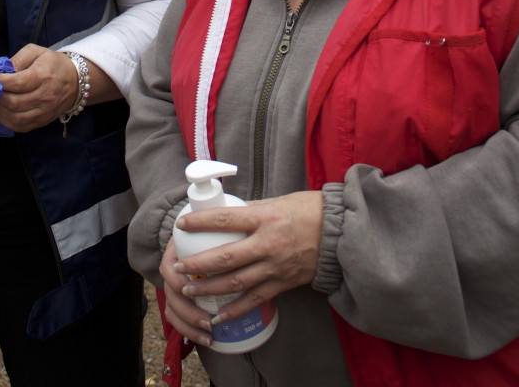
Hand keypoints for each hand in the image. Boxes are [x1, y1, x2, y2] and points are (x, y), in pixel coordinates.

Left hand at [0, 44, 76, 131]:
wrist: (75, 80)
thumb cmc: (53, 64)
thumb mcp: (37, 52)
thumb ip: (19, 58)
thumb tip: (3, 70)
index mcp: (43, 76)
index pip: (16, 83)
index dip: (0, 81)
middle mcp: (45, 96)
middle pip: (13, 102)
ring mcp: (45, 111)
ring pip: (15, 117)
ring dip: (1, 110)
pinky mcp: (43, 121)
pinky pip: (21, 127)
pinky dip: (8, 122)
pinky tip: (5, 112)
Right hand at [160, 238, 215, 347]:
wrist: (188, 236)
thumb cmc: (205, 234)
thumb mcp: (211, 230)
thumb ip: (224, 232)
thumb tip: (246, 238)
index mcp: (175, 252)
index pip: (169, 269)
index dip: (178, 282)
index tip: (190, 290)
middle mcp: (171, 271)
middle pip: (171, 296)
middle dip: (189, 311)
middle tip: (209, 320)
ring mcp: (171, 287)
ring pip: (172, 310)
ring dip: (189, 325)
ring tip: (209, 335)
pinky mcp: (176, 300)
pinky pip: (176, 318)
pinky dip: (189, 332)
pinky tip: (206, 339)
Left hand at [170, 191, 322, 325]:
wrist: (339, 234)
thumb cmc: (308, 211)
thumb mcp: (276, 202)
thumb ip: (252, 211)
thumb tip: (227, 215)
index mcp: (264, 218)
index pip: (224, 219)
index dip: (200, 223)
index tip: (182, 225)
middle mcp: (268, 243)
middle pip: (225, 257)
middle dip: (198, 264)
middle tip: (179, 267)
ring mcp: (275, 266)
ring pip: (236, 282)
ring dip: (210, 288)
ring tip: (190, 290)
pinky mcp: (283, 283)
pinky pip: (255, 299)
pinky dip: (236, 309)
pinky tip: (220, 314)